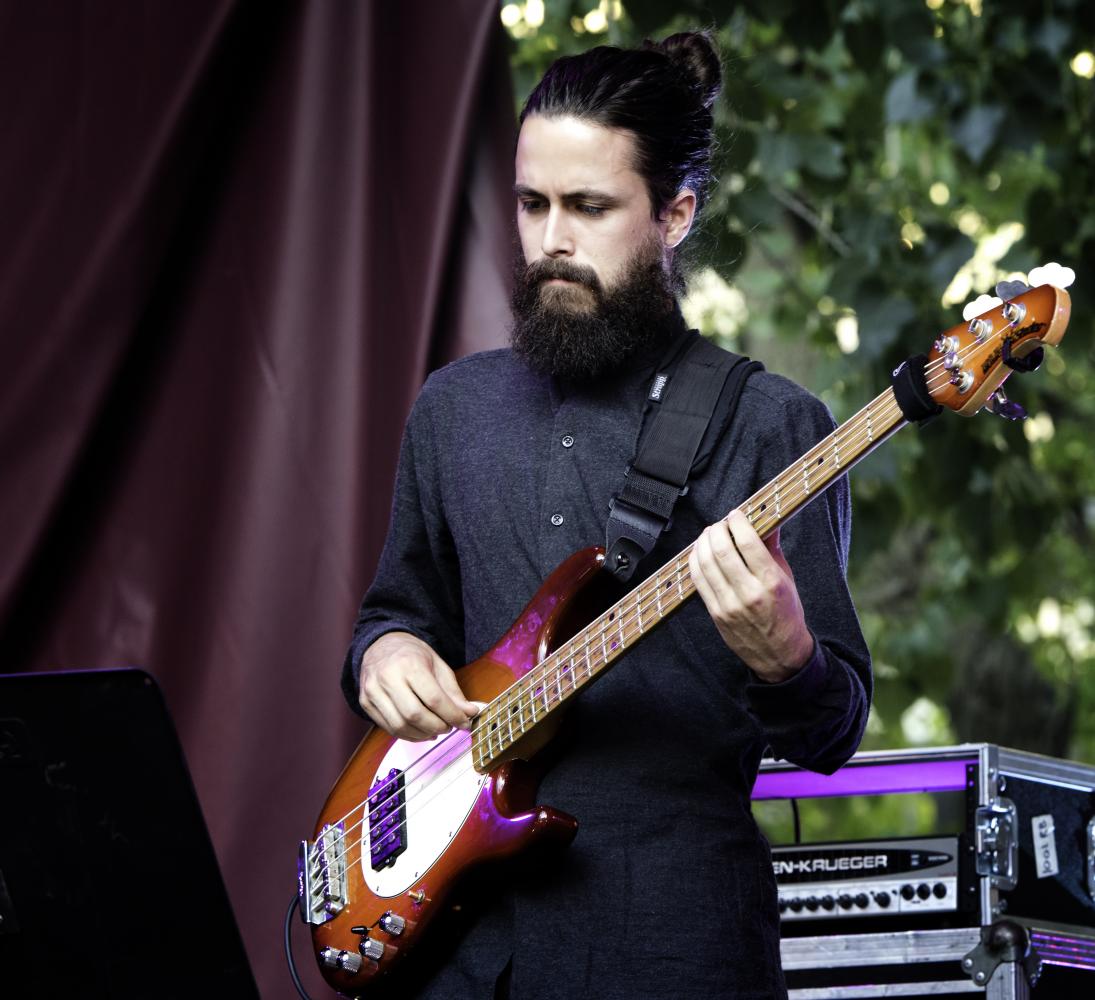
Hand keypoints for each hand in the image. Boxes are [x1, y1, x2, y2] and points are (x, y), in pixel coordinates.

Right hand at [359, 632, 479, 739]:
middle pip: (415, 715)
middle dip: (437, 726)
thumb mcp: (437, 665)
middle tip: (449, 727)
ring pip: (400, 726)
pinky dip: (408, 735)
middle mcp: (388, 678)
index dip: (452, 715)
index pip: (434, 699)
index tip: (465, 722)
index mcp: (409, 664)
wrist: (380, 644)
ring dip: (423, 734)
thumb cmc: (411, 654)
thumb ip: (453, 691)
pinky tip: (420, 731)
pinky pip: (388, 728)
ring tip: (435, 730)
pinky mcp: (365, 703)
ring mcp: (373, 691)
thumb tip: (470, 713)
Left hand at [689, 509, 814, 681]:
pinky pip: (698, 580)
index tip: (736, 514)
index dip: (737, 522)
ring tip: (710, 534)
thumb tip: (767, 522)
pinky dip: (695, 561)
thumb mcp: (787, 580)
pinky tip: (700, 552)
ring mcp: (729, 604)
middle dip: (717, 529)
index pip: (747, 542)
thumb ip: (773, 550)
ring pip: (705, 563)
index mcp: (771, 582)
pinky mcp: (715, 613)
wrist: (780, 655)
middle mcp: (748, 593)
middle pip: (721, 550)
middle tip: (721, 524)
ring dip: (703, 542)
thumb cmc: (786, 615)